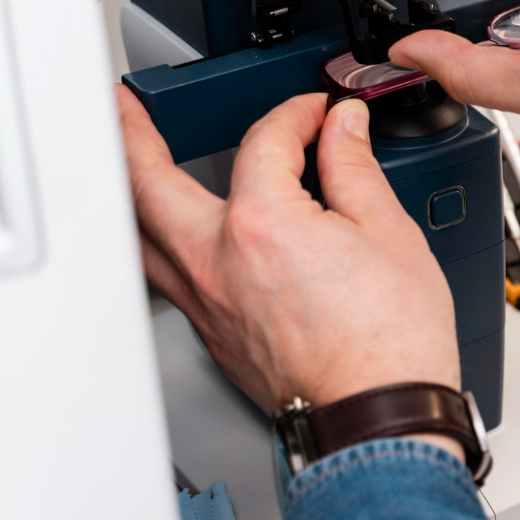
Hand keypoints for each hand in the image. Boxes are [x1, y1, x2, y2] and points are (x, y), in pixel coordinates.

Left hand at [118, 86, 462, 445]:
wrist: (381, 413)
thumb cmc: (391, 341)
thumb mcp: (389, 232)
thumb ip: (356, 168)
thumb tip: (344, 129)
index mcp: (263, 224)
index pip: (266, 142)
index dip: (298, 114)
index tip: (323, 114)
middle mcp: (217, 262)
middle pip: (149, 182)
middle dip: (134, 133)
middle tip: (128, 107)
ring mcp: (207, 303)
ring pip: (142, 236)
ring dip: (131, 190)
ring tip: (131, 163)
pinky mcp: (212, 334)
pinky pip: (167, 274)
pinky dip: (162, 239)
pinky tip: (176, 232)